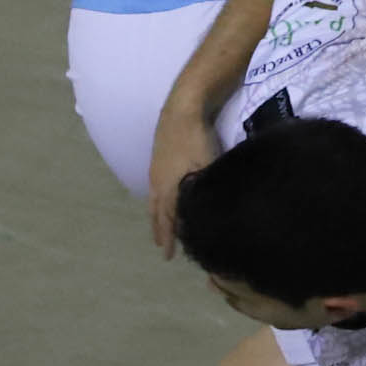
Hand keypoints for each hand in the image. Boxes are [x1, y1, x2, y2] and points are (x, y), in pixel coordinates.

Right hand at [147, 106, 217, 255]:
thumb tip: (210, 215)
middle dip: (160, 229)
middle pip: (157, 211)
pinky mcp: (159, 156)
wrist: (183, 108)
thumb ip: (205, 192)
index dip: (168, 237)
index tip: (168, 256)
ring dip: (157, 214)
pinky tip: (163, 196)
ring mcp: (156, 168)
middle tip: (161, 245)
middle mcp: (158, 181)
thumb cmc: (196, 140)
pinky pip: (155, 186)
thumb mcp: (206, 168)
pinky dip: (158, 198)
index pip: (167, 219)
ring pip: (154, 198)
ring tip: (158, 225)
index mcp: (168, 187)